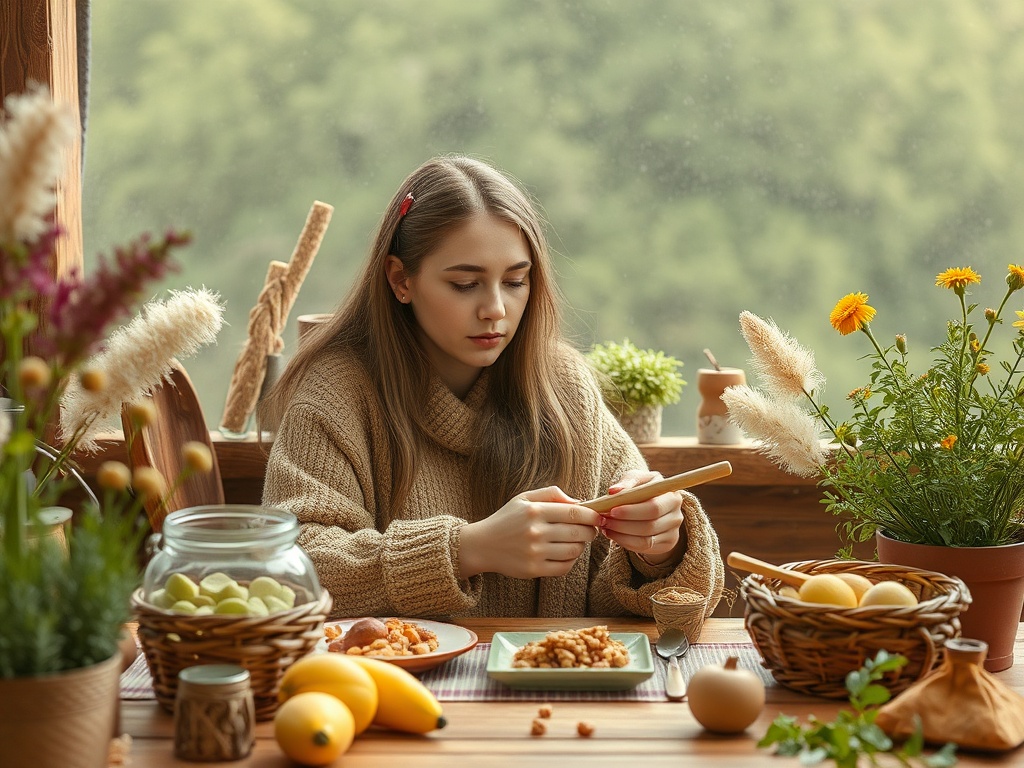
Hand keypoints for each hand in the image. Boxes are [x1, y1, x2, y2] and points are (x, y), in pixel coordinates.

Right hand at [458, 486, 603, 579]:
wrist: (482, 545)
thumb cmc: (506, 519)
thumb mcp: (524, 498)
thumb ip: (551, 494)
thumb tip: (579, 502)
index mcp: (535, 511)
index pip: (575, 513)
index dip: (592, 516)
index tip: (598, 517)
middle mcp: (535, 531)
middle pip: (579, 533)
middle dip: (590, 531)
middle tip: (590, 530)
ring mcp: (535, 552)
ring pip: (574, 551)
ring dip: (580, 546)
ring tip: (576, 541)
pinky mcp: (533, 570)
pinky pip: (564, 567)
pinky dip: (570, 561)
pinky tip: (565, 554)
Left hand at [599, 470, 685, 565]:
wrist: (654, 506)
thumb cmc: (643, 489)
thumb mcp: (637, 480)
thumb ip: (627, 482)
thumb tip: (614, 491)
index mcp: (672, 496)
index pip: (654, 507)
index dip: (632, 511)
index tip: (612, 510)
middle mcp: (676, 515)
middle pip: (650, 525)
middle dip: (623, 524)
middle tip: (604, 520)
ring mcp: (673, 532)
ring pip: (645, 539)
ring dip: (621, 534)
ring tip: (605, 527)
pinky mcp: (666, 545)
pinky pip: (644, 548)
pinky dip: (625, 542)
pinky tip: (612, 534)